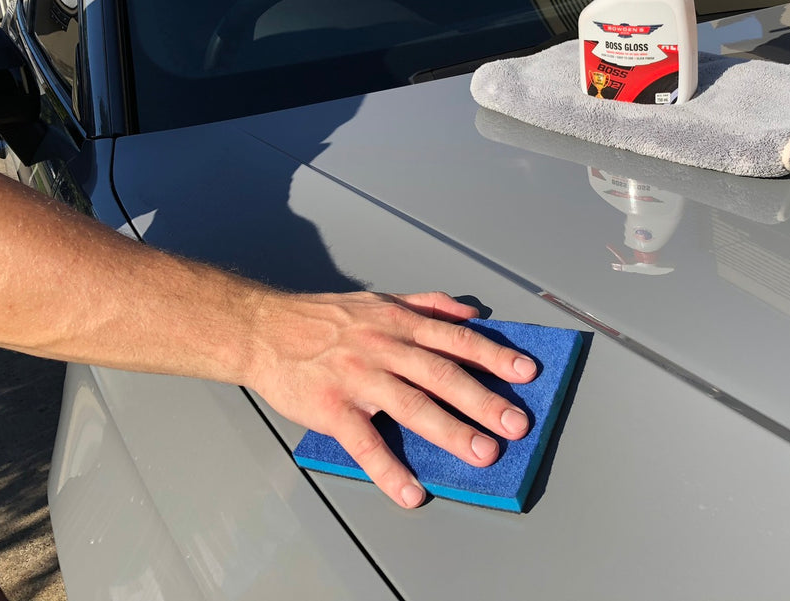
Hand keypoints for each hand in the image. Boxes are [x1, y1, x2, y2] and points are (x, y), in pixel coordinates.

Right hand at [246, 290, 537, 507]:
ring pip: (412, 406)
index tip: (526, 371)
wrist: (263, 329)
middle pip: (443, 375)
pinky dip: (389, 469)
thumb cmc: (324, 317)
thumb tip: (471, 313)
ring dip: (451, 431)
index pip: (456, 340)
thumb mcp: (380, 299)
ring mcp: (358, 379)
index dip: (494, 355)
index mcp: (399, 323)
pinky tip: (411, 491)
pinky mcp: (331, 409)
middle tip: (516, 424)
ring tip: (483, 454)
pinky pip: (365, 443)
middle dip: (484, 400)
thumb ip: (428, 304)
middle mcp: (384, 348)